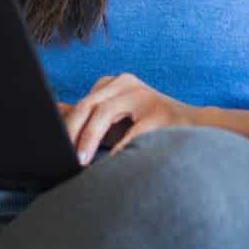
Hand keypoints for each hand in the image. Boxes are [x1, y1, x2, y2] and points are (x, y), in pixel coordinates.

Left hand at [62, 72, 199, 164]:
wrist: (196, 131)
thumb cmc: (150, 128)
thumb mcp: (115, 122)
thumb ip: (87, 117)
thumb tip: (55, 111)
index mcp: (116, 83)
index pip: (83, 102)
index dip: (66, 124)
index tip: (52, 144)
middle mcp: (128, 83)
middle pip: (90, 104)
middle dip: (72, 131)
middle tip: (62, 155)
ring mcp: (146, 96)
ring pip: (105, 112)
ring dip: (89, 138)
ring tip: (81, 160)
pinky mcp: (161, 114)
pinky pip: (132, 133)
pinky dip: (118, 149)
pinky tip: (109, 164)